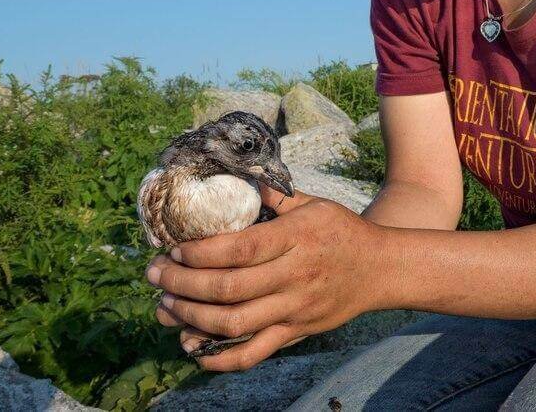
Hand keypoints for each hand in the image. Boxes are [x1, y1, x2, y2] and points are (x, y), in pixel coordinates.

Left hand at [145, 184, 390, 371]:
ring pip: (234, 322)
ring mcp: (294, 308)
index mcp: (296, 238)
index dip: (200, 253)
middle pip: (228, 288)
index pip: (240, 250)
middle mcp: (294, 276)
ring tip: (166, 306)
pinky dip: (220, 357)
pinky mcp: (296, 332)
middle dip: (182, 283)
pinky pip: (253, 352)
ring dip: (191, 317)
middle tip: (154, 275)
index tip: (173, 248)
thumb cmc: (343, 231)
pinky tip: (192, 349)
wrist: (381, 269)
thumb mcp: (315, 204)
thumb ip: (277, 196)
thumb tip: (243, 177)